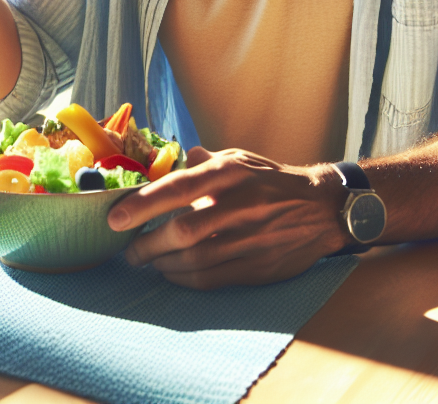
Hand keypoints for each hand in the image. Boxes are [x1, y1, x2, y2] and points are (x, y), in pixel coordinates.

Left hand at [107, 146, 348, 288]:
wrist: (322, 209)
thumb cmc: (271, 181)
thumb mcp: (240, 158)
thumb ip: (204, 161)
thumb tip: (177, 157)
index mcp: (229, 174)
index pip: (178, 188)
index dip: (143, 204)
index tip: (115, 218)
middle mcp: (238, 206)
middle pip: (183, 231)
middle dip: (147, 244)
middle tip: (129, 249)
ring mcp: (249, 239)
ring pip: (194, 260)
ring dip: (162, 264)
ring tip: (148, 260)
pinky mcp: (257, 267)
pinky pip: (211, 280)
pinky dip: (184, 279)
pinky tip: (172, 273)